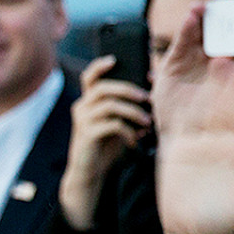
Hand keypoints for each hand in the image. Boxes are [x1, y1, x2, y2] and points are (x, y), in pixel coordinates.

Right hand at [59, 56, 151, 228]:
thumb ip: (127, 107)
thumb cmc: (107, 146)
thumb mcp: (117, 122)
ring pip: (109, 105)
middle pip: (102, 87)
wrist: (91, 173)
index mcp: (89, 102)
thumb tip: (150, 90)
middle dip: (127, 89)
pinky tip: (135, 141)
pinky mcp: (86, 135)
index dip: (100, 65)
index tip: (114, 59)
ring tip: (147, 123)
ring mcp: (82, 121)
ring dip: (133, 112)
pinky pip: (111, 125)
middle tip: (146, 98)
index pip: (90, 77)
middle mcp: (82, 108)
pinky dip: (128, 131)